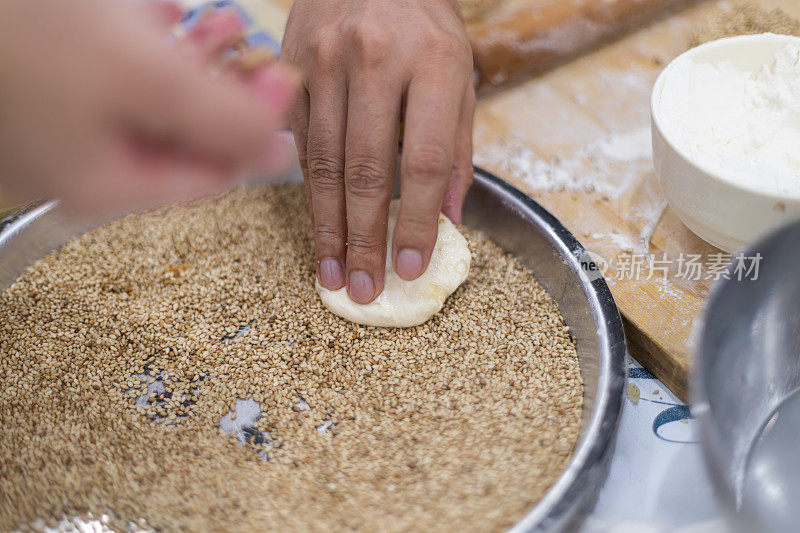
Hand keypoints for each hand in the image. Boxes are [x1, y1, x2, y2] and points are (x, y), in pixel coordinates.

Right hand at [0, 0, 297, 212]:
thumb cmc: (21, 32)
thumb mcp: (143, 78)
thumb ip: (220, 121)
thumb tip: (279, 148)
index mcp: (101, 182)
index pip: (205, 176)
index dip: (253, 132)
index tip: (281, 82)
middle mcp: (75, 163)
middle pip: (177, 135)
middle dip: (221, 88)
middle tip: (249, 45)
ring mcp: (52, 124)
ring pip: (143, 97)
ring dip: (186, 57)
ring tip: (215, 18)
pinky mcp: (38, 80)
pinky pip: (106, 69)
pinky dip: (140, 40)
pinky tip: (161, 11)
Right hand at [282, 0, 474, 302]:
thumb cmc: (423, 23)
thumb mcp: (460, 73)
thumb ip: (456, 147)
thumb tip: (448, 220)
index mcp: (433, 61)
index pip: (425, 161)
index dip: (418, 221)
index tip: (411, 267)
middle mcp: (375, 58)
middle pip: (366, 170)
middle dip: (364, 239)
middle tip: (364, 288)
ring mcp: (325, 60)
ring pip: (325, 162)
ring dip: (329, 227)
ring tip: (333, 273)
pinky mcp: (291, 65)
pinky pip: (300, 141)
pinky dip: (311, 189)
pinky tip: (318, 225)